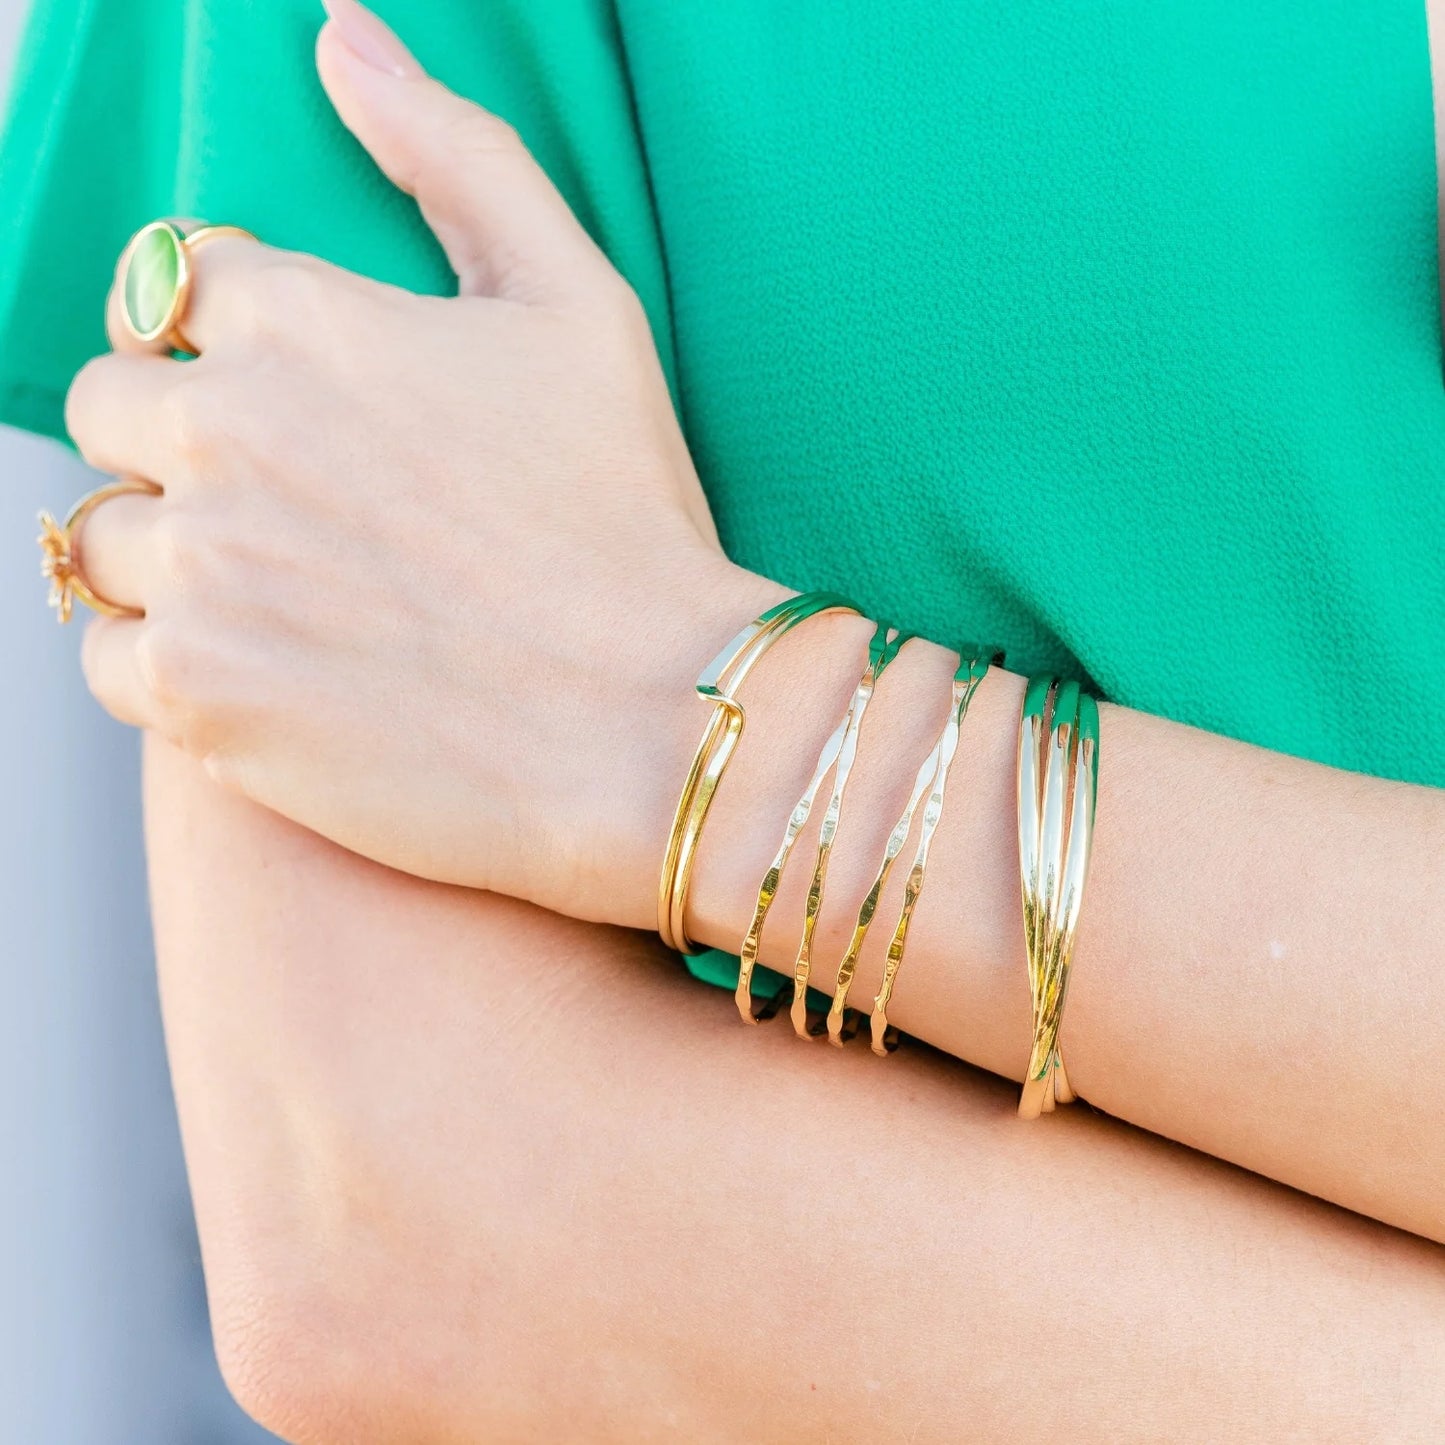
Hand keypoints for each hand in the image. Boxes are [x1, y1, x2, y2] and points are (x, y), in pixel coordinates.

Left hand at [64, 3, 776, 925]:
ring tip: (296, 601)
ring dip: (178, 562)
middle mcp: (223, 425)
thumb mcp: (577, 304)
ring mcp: (201, 566)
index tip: (311, 420)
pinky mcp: (198, 695)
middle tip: (300, 514)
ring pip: (105, 539)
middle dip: (185, 448)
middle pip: (113, 409)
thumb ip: (456, 155)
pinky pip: (112, 662)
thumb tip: (341, 40)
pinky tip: (276, 672)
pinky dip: (172, 668)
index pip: (172, 291)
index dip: (236, 352)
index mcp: (298, 313)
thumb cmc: (627, 518)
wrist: (656, 719)